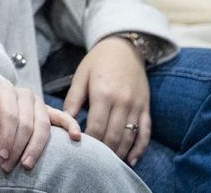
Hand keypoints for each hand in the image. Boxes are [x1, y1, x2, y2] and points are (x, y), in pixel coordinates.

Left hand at [0, 78, 80, 173]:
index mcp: (5, 90)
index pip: (10, 116)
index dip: (7, 138)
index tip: (1, 156)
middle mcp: (24, 94)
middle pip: (27, 124)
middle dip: (18, 148)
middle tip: (9, 166)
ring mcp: (38, 102)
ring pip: (43, 126)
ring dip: (36, 148)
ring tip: (27, 164)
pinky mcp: (47, 111)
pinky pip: (61, 117)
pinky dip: (70, 125)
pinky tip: (76, 137)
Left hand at [63, 36, 150, 164]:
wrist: (124, 47)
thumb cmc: (97, 61)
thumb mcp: (80, 76)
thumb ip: (73, 99)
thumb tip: (64, 120)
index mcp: (103, 93)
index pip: (97, 126)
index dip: (89, 141)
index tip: (80, 149)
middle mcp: (122, 102)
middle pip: (113, 135)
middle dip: (103, 151)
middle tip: (93, 161)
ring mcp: (137, 106)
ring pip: (129, 137)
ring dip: (119, 152)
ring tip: (108, 163)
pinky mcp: (146, 107)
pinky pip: (145, 132)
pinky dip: (140, 148)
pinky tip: (131, 160)